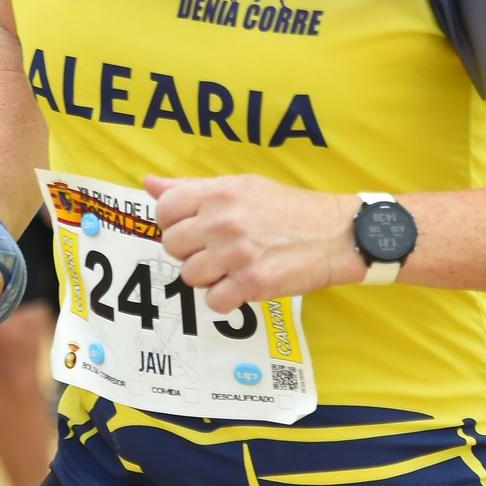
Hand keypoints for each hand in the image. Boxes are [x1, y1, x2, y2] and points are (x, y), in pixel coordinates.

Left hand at [149, 175, 363, 313]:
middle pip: (173, 245)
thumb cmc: (288, 209)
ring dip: (208, 277)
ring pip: (190, 276)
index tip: (194, 228)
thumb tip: (150, 184)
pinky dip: (226, 298)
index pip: (165, 210)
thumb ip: (193, 188)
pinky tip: (243, 284)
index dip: (174, 222)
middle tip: (218, 249)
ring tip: (232, 267)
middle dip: (191, 251)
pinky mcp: (252, 283)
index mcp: (219, 193)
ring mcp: (236, 254)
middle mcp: (223, 221)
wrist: (335, 233)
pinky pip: (213, 301)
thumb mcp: (242, 186)